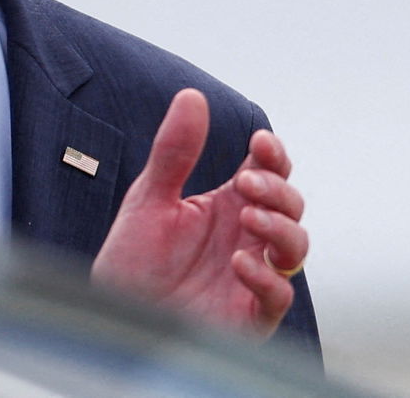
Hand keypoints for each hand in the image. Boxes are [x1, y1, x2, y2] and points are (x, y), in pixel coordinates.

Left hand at [90, 88, 307, 337]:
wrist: (113, 312)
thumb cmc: (133, 258)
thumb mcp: (149, 197)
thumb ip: (173, 150)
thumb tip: (192, 95)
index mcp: (226, 204)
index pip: (268, 172)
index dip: (274, 155)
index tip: (260, 141)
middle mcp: (245, 237)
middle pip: (290, 205)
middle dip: (276, 188)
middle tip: (245, 182)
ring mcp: (251, 275)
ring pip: (296, 248)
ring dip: (279, 228)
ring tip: (247, 217)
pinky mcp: (248, 314)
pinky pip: (278, 296)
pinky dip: (266, 277)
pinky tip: (240, 261)